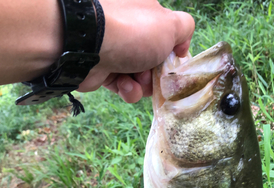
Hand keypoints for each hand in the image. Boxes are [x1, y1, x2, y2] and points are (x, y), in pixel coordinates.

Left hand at [78, 0, 194, 102]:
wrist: (87, 46)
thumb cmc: (133, 32)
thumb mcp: (170, 25)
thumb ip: (185, 29)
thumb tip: (181, 44)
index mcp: (144, 12)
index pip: (166, 34)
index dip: (173, 51)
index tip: (175, 61)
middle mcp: (130, 28)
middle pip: (154, 59)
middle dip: (157, 72)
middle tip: (154, 75)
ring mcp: (115, 49)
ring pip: (140, 76)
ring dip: (143, 85)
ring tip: (136, 80)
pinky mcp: (103, 69)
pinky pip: (123, 85)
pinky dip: (127, 89)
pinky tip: (124, 85)